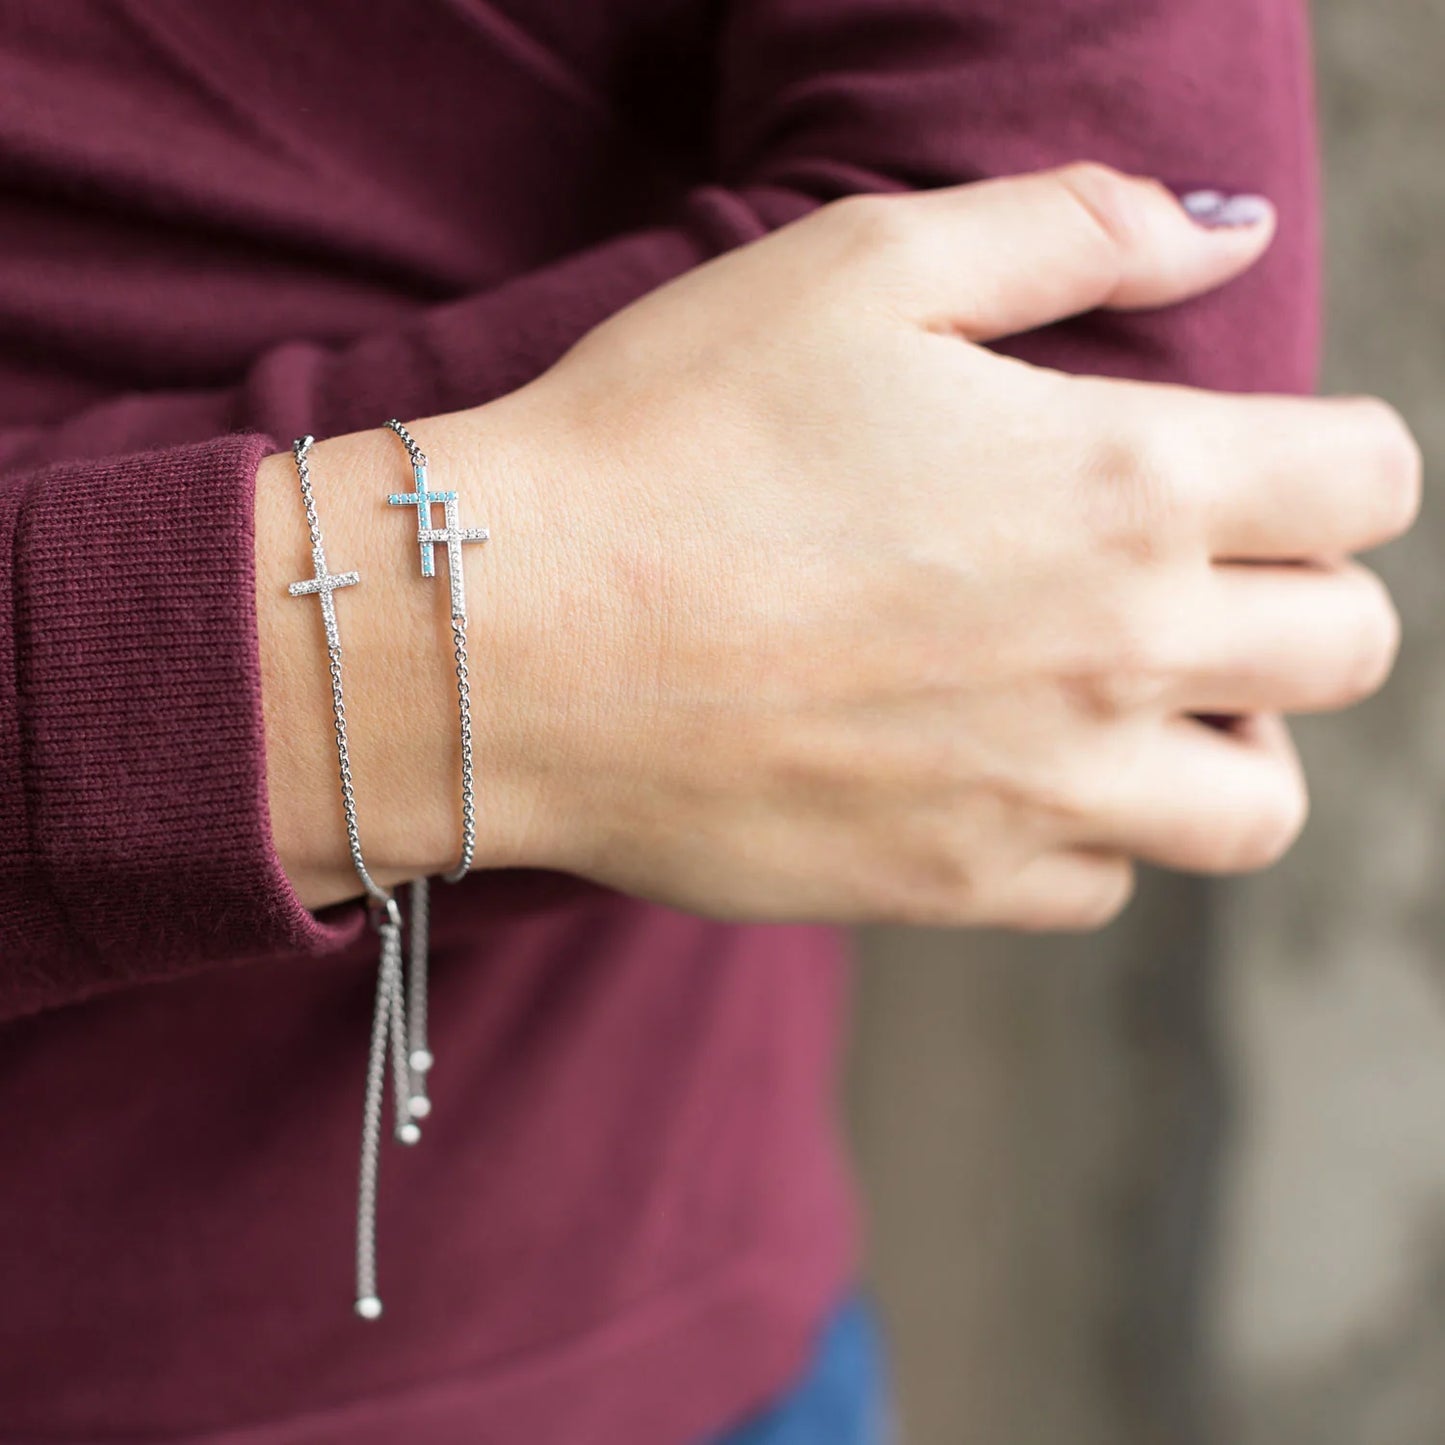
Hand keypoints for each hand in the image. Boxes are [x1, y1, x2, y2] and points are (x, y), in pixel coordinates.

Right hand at [262, 166, 1418, 928]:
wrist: (512, 634)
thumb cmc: (670, 434)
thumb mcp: (862, 271)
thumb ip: (1069, 232)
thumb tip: (1223, 233)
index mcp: (1123, 482)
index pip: (1367, 483)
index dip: (1339, 459)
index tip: (1269, 462)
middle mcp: (1117, 652)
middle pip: (1348, 653)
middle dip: (1302, 600)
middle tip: (1190, 572)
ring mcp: (1041, 791)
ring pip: (1255, 808)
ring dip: (1225, 742)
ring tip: (1124, 695)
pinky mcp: (953, 885)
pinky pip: (1105, 885)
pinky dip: (1092, 831)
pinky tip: (1005, 769)